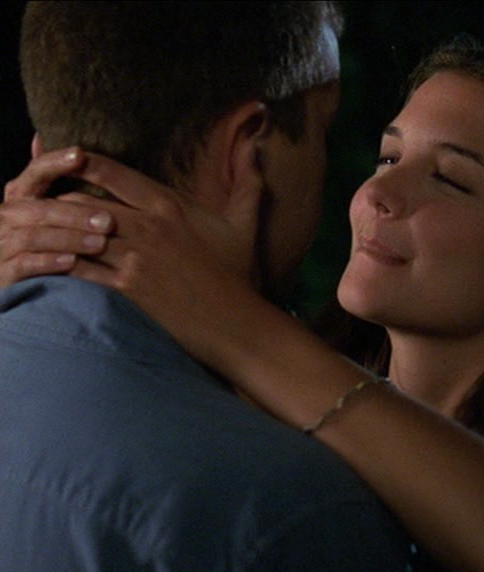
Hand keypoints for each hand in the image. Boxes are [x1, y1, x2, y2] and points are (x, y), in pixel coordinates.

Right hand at [1, 148, 114, 285]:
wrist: (9, 275)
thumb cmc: (35, 238)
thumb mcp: (41, 205)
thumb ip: (43, 175)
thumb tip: (39, 137)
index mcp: (19, 196)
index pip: (35, 171)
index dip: (55, 162)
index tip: (81, 155)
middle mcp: (7, 216)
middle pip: (40, 209)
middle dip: (75, 214)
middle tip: (109, 221)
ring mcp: (1, 244)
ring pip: (33, 237)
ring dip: (68, 239)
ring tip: (99, 243)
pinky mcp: (3, 272)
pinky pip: (24, 265)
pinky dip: (48, 263)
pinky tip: (72, 263)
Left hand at [2, 149, 263, 368]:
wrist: (235, 322)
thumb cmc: (238, 274)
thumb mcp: (245, 224)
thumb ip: (248, 183)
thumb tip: (257, 146)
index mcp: (169, 205)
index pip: (113, 172)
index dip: (80, 161)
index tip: (63, 158)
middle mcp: (147, 227)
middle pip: (82, 201)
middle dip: (56, 200)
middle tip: (40, 200)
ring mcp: (134, 258)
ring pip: (74, 234)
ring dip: (53, 232)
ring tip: (36, 231)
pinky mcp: (126, 289)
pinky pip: (80, 271)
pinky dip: (60, 265)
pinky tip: (48, 264)